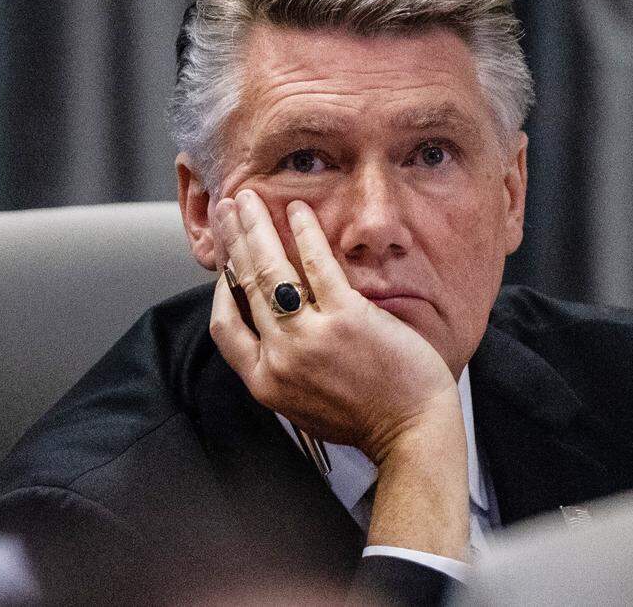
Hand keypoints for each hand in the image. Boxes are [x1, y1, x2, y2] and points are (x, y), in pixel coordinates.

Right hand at [209, 189, 458, 462]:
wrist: (411, 432)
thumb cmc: (366, 419)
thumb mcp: (303, 406)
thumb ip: (281, 371)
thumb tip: (268, 332)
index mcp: (266, 382)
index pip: (225, 327)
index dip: (220, 289)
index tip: (225, 263)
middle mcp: (280, 359)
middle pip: (244, 287)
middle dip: (232, 241)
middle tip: (227, 211)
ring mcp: (311, 337)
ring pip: (269, 270)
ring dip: (255, 228)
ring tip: (249, 200)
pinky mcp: (347, 318)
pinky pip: (317, 266)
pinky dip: (305, 233)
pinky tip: (299, 212)